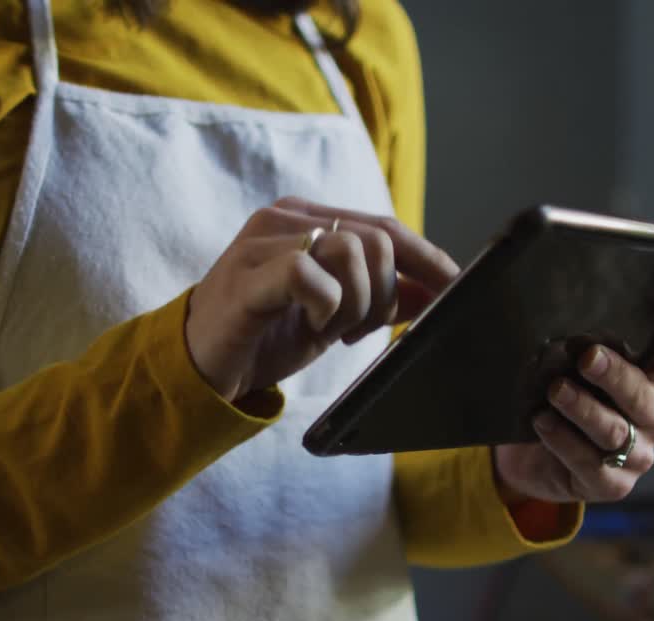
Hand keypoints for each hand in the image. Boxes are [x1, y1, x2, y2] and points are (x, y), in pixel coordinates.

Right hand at [184, 197, 459, 401]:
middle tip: (357, 330)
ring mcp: (263, 241)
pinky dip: (325, 309)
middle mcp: (286, 218)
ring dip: (355, 305)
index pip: (386, 226)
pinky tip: (310, 326)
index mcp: (308, 218)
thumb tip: (431, 290)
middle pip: (378, 239)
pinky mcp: (247, 274)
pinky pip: (312, 277)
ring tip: (329, 330)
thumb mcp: (334, 316)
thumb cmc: (264, 336)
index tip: (455, 288)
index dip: (427, 258)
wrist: (198, 369)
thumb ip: (379, 296)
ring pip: (351, 253)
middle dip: (384, 295)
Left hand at [493, 302, 653, 503]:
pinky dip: (562, 441)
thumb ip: (573, 328)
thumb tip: (534, 286)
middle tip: (587, 356)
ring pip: (614, 430)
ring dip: (582, 408)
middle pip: (647, 393)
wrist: (531, 453)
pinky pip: (590, 463)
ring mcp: (638, 453)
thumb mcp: (569, 359)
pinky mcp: (612, 485)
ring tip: (554, 390)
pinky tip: (542, 422)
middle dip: (617, 374)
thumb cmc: (557, 391)